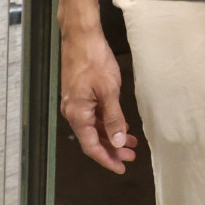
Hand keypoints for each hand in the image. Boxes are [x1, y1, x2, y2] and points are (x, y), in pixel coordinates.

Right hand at [59, 25, 135, 173]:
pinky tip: (121, 124)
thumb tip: (119, 141)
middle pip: (92, 139)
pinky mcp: (80, 94)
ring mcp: (75, 103)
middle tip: (132, 156)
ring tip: (131, 142)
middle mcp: (73, 112)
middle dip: (112, 149)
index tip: (121, 167)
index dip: (106, 159)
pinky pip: (93, 115)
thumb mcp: (109, 91)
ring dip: (111, 136)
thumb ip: (113, 118)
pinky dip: (107, 122)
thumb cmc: (95, 60)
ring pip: (93, 127)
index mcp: (77, 114)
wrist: (81, 36)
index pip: (91, 146)